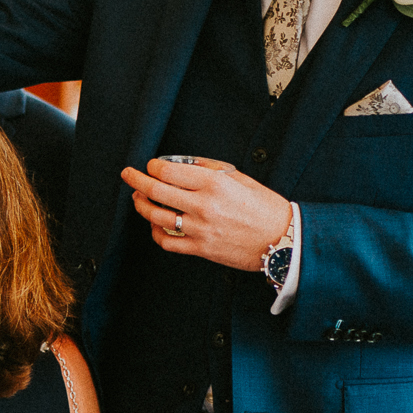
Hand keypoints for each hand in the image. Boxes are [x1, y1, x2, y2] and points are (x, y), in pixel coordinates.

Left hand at [119, 157, 290, 271]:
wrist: (284, 240)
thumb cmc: (264, 208)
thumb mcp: (240, 179)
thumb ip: (210, 170)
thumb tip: (184, 164)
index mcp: (214, 184)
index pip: (168, 171)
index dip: (153, 166)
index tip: (150, 165)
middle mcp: (203, 205)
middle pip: (156, 190)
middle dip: (136, 180)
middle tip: (128, 175)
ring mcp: (200, 228)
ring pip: (156, 215)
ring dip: (141, 205)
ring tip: (138, 198)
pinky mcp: (200, 248)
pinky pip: (167, 241)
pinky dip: (155, 231)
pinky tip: (155, 223)